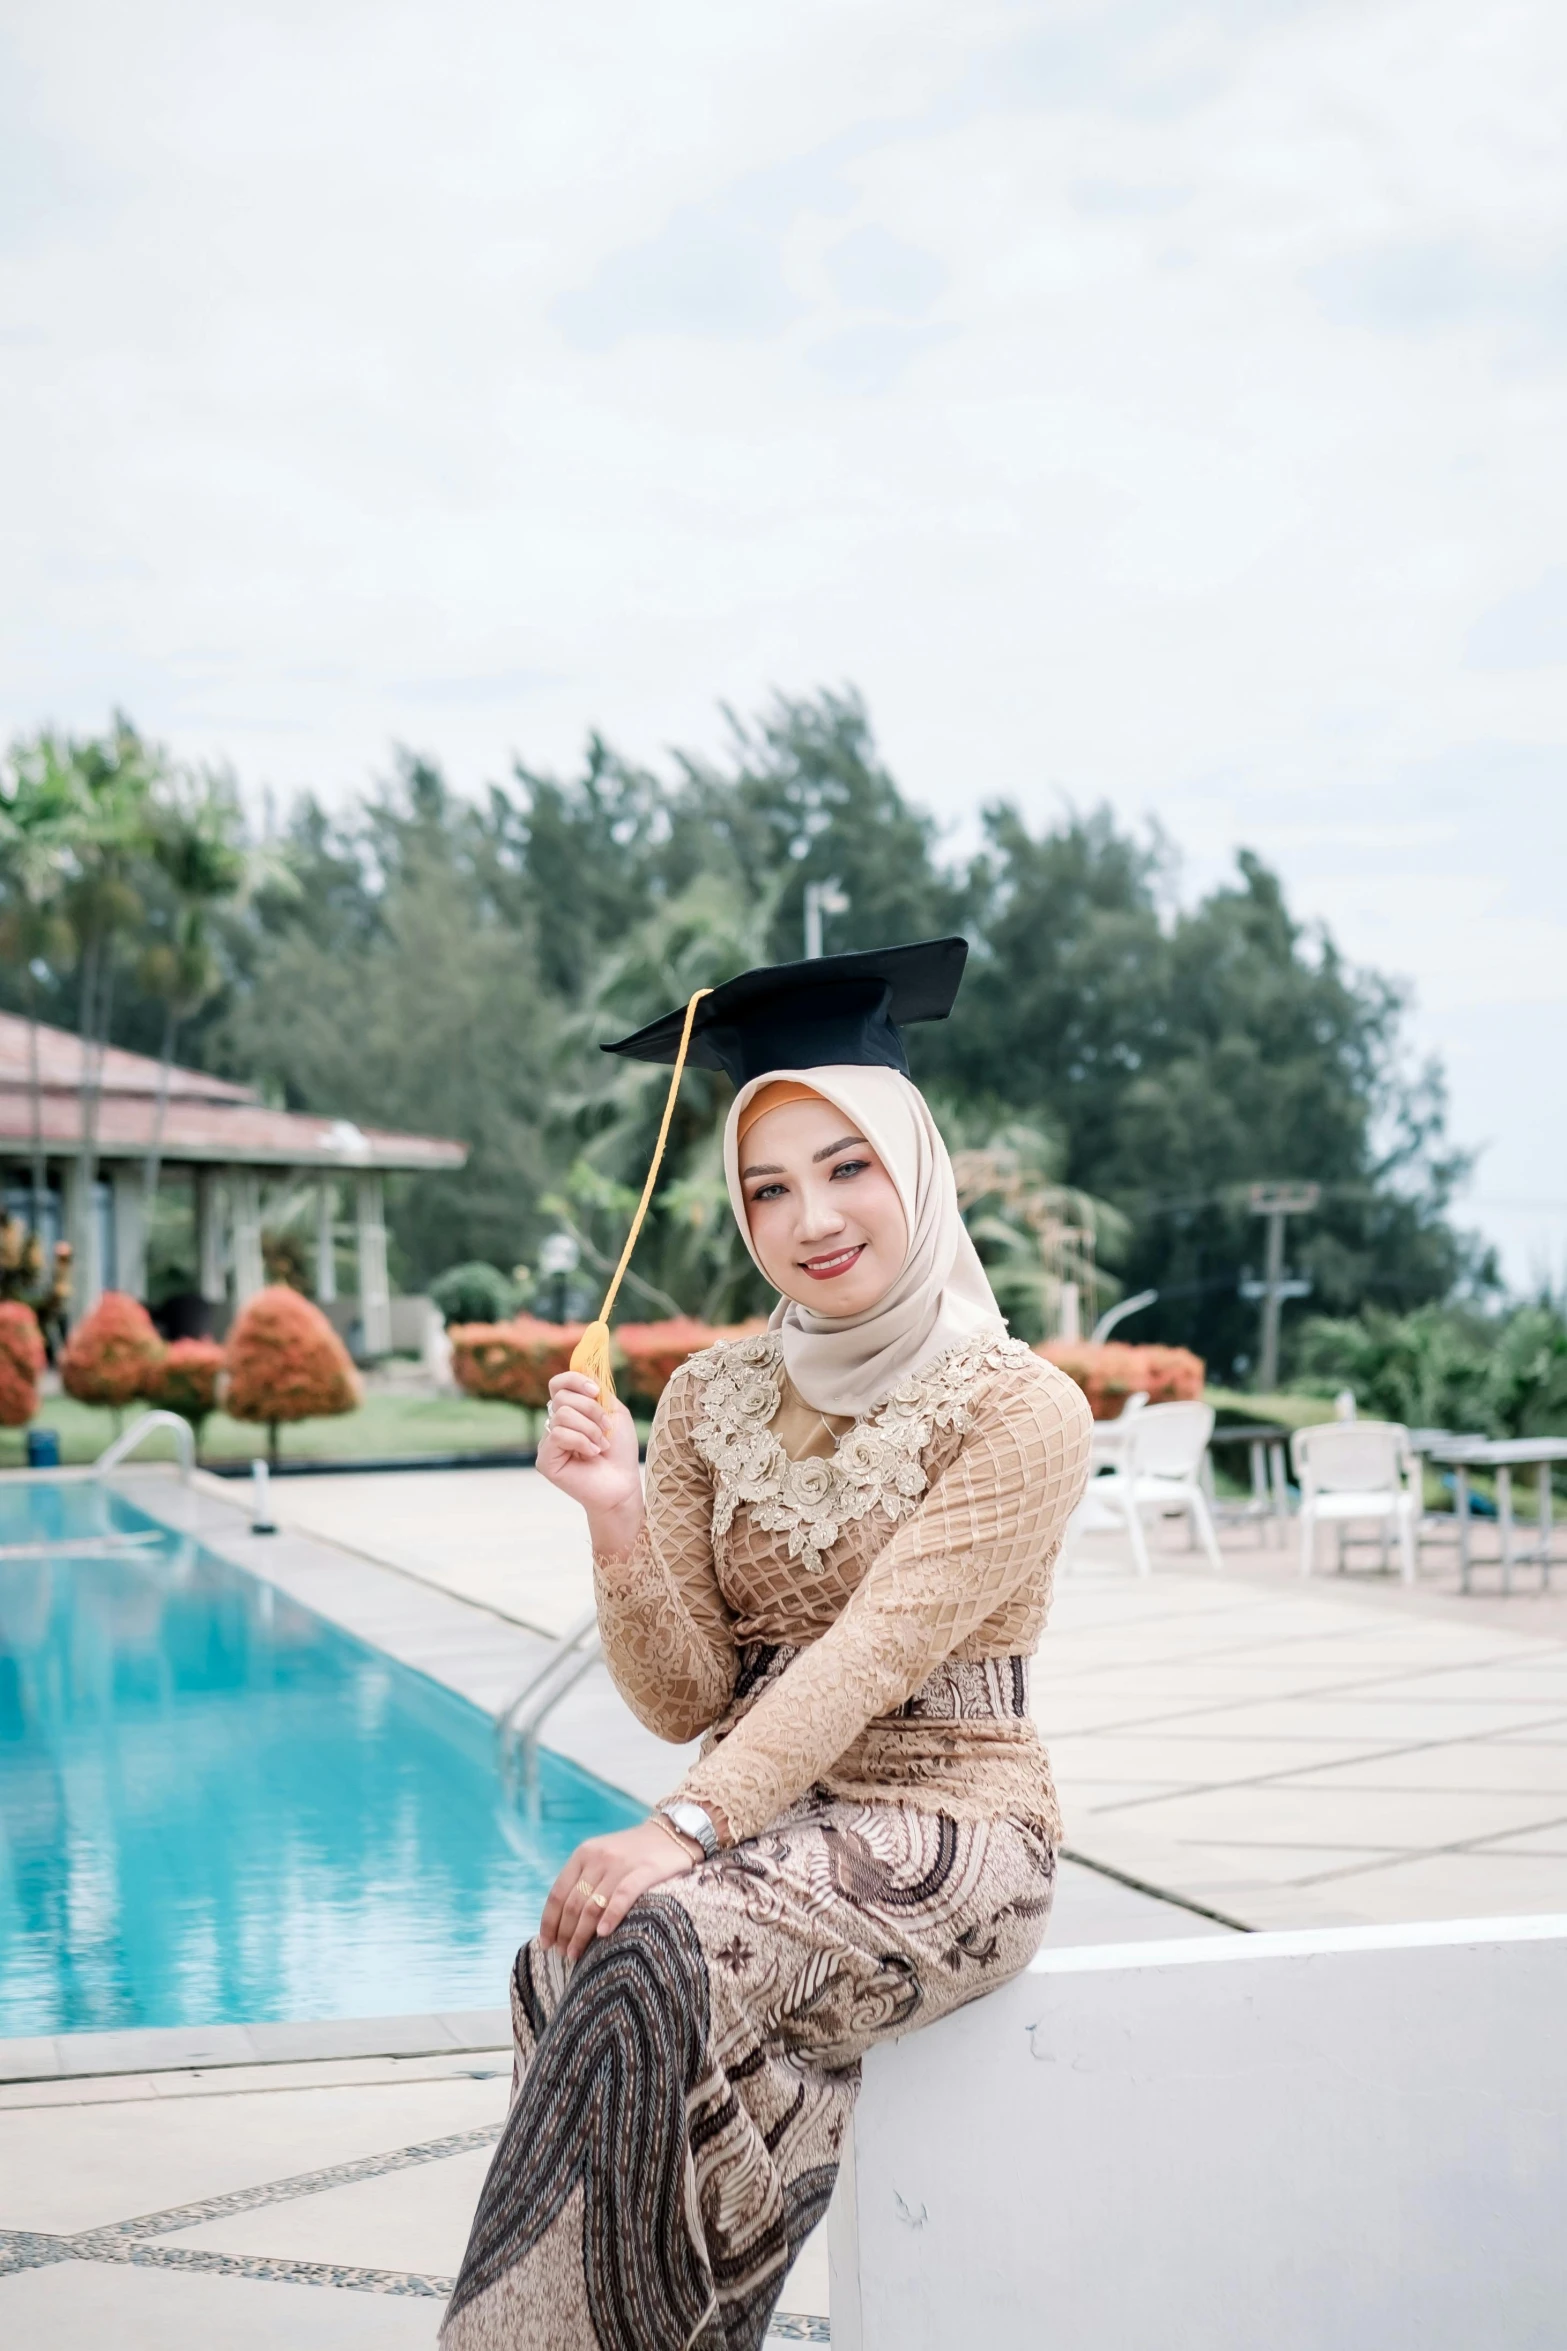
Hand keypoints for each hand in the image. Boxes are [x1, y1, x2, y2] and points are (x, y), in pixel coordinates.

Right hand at [538, 1372, 642, 1529]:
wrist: (622, 1484)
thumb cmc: (620, 1451)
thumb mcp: (614, 1413)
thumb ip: (599, 1391)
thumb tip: (584, 1364)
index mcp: (570, 1411)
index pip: (558, 1384)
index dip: (575, 1380)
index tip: (596, 1391)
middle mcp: (554, 1424)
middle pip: (562, 1397)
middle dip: (591, 1410)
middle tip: (606, 1428)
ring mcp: (547, 1442)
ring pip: (562, 1415)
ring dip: (590, 1429)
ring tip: (601, 1445)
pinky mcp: (545, 1460)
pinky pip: (558, 1435)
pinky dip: (581, 1442)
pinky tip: (592, 1454)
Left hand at [539, 1820, 697, 1961]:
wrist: (672, 1833)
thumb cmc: (633, 1853)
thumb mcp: (603, 1857)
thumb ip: (584, 1880)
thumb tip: (561, 1921)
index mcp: (584, 1854)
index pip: (557, 1893)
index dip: (549, 1921)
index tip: (545, 1944)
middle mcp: (599, 1857)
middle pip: (573, 1903)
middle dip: (565, 1933)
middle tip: (563, 1955)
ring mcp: (622, 1863)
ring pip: (593, 1905)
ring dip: (581, 1934)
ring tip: (576, 1954)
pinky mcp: (646, 1870)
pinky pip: (623, 1896)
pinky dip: (611, 1916)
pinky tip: (603, 1934)